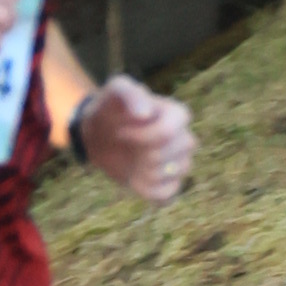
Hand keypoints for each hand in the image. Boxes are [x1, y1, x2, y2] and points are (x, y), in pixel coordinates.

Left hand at [75, 76, 192, 206]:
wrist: (100, 133)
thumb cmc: (110, 108)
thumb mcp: (115, 90)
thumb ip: (130, 93)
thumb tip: (146, 113)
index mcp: (177, 114)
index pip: (169, 132)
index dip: (142, 136)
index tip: (121, 131)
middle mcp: (185, 138)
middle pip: (169, 155)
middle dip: (140, 152)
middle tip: (124, 143)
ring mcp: (179, 163)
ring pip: (172, 175)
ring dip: (143, 170)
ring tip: (131, 159)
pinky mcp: (169, 183)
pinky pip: (166, 195)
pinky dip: (146, 190)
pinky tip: (134, 177)